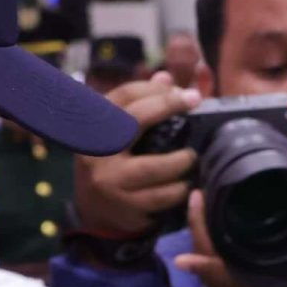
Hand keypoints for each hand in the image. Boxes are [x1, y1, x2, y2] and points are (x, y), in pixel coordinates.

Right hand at [73, 73, 199, 236]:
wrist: (92, 209)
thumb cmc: (112, 160)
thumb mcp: (116, 130)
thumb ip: (140, 104)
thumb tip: (166, 78)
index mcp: (95, 126)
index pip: (125, 96)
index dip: (156, 89)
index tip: (183, 91)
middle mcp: (98, 151)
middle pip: (134, 120)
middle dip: (167, 106)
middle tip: (194, 102)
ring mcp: (110, 181)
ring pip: (152, 167)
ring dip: (179, 160)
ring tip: (191, 156)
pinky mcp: (125, 207)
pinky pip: (159, 197)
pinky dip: (178, 190)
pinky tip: (185, 184)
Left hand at [175, 187, 286, 286]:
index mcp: (261, 280)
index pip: (217, 259)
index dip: (201, 231)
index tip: (195, 201)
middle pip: (205, 263)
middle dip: (197, 229)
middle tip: (198, 196)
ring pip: (209, 275)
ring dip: (202, 246)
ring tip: (204, 212)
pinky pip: (220, 283)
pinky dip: (212, 262)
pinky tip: (217, 240)